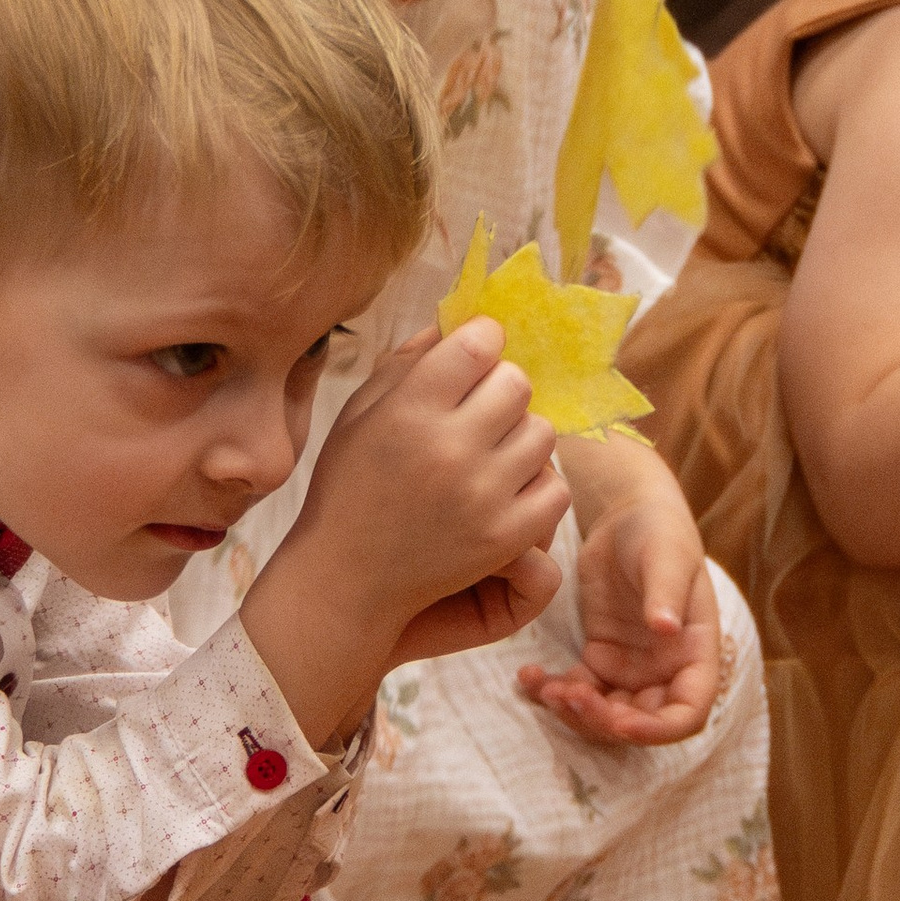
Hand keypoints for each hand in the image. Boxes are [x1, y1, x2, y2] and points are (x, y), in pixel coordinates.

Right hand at [242, 318, 567, 743]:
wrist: (344, 580)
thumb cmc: (349, 488)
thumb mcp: (359, 414)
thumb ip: (407, 362)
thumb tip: (458, 320)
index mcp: (409, 410)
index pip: (479, 344)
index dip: (482, 342)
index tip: (474, 357)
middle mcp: (448, 448)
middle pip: (517, 384)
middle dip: (501, 389)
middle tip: (481, 410)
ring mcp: (481, 495)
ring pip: (543, 433)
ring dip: (521, 436)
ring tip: (492, 452)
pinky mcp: (504, 537)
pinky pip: (554, 487)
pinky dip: (537, 484)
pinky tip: (506, 488)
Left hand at [519, 446, 722, 744]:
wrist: (627, 516)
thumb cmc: (660, 532)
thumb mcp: (666, 556)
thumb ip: (666, 592)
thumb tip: (667, 629)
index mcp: (695, 653)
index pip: (687, 713)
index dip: (657, 729)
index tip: (621, 721)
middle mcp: (665, 670)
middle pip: (640, 721)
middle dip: (605, 720)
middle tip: (569, 696)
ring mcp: (630, 667)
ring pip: (605, 713)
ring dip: (575, 711)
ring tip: (545, 687)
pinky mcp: (598, 657)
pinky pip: (577, 689)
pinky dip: (553, 691)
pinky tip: (528, 678)